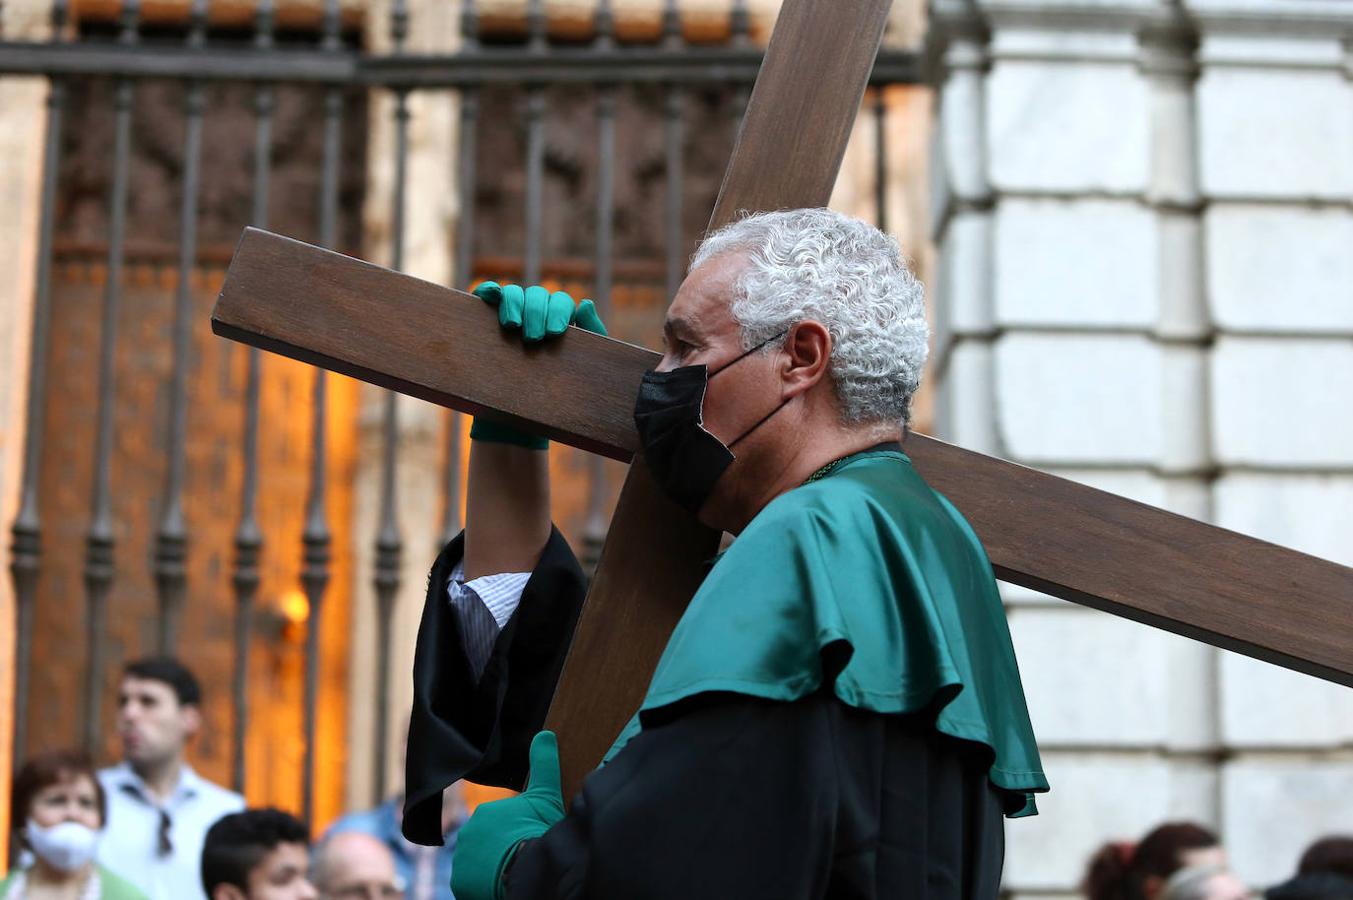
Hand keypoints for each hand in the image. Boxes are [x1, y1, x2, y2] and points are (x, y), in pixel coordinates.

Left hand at [451, 731, 565, 899]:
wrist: (524, 870)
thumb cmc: (536, 831)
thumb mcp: (546, 796)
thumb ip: (544, 764)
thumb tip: (544, 734)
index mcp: (485, 812)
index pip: (499, 823)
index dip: (516, 831)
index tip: (528, 838)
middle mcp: (467, 833)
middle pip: (487, 842)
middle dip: (501, 848)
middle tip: (521, 855)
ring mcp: (461, 859)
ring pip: (478, 862)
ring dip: (491, 867)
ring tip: (512, 872)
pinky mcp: (460, 883)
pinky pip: (472, 883)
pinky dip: (483, 885)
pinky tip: (501, 883)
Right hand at [469, 282, 607, 448]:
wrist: (520, 422)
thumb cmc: (557, 394)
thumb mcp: (579, 368)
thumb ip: (592, 335)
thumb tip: (587, 303)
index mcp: (558, 321)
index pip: (560, 302)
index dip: (558, 311)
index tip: (554, 333)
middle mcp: (534, 314)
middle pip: (537, 295)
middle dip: (537, 312)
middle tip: (534, 339)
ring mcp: (510, 316)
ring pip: (513, 293)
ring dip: (514, 302)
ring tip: (513, 326)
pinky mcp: (486, 323)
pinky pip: (487, 297)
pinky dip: (488, 290)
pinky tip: (489, 296)